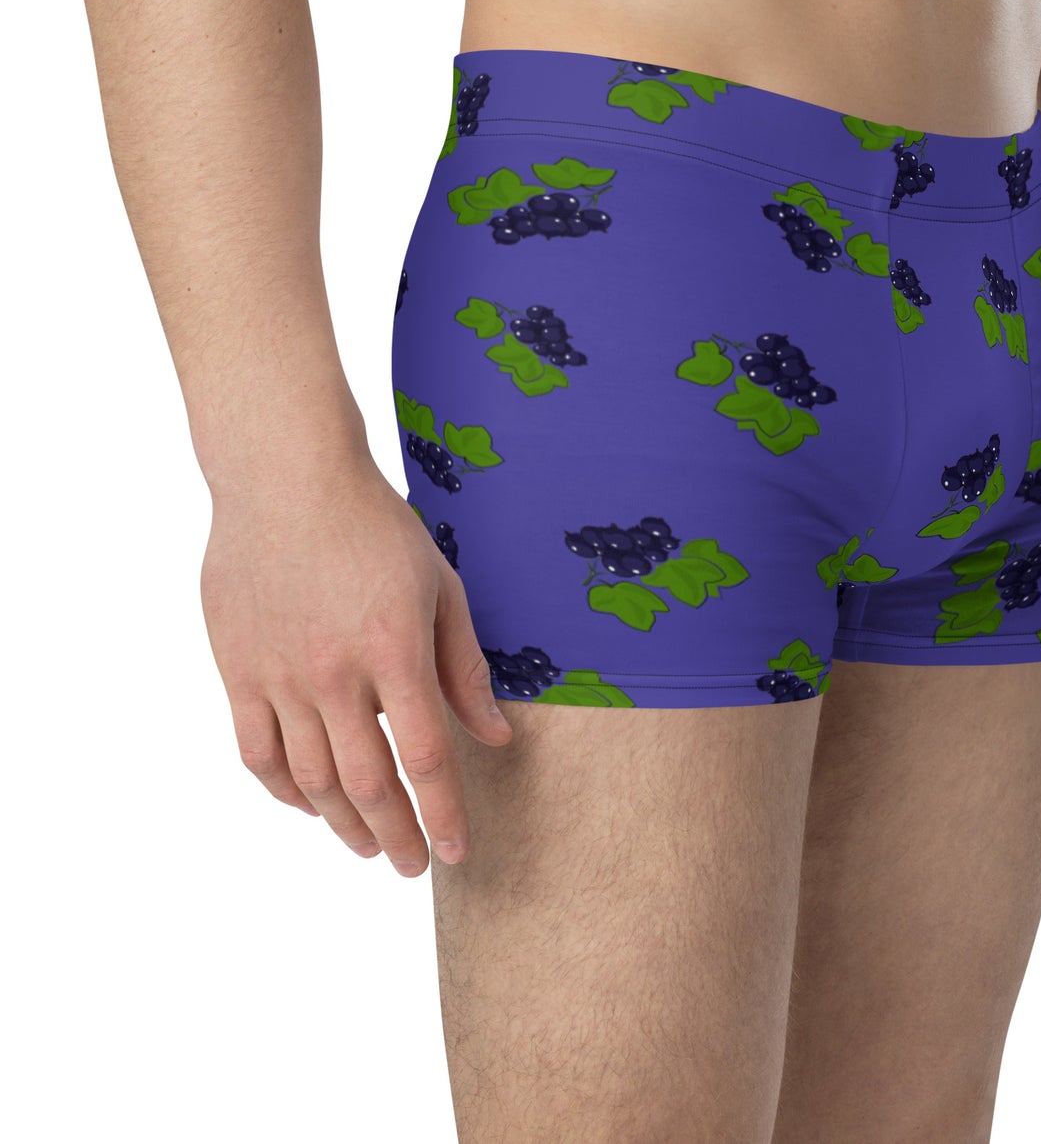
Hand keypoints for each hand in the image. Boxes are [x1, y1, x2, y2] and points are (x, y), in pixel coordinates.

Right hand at [199, 460, 512, 874]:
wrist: (287, 480)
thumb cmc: (377, 528)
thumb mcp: (441, 588)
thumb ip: (465, 668)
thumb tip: (496, 737)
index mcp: (395, 650)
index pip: (426, 758)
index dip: (443, 814)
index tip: (456, 853)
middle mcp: (336, 673)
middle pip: (367, 783)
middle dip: (395, 836)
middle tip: (413, 866)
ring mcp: (280, 675)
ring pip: (310, 779)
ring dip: (341, 824)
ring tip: (368, 846)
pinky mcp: (238, 670)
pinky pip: (257, 753)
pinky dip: (283, 791)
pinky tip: (308, 804)